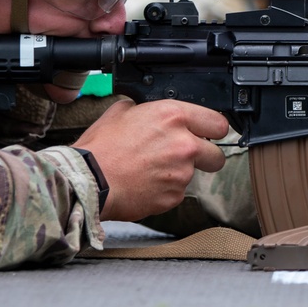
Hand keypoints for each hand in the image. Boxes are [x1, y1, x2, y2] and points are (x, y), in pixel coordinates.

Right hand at [74, 97, 228, 219]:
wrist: (89, 181)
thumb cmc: (101, 147)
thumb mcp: (121, 111)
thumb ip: (145, 109)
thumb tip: (148, 110)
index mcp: (174, 116)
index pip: (218, 123)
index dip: (213, 129)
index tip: (208, 134)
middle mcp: (184, 144)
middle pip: (217, 156)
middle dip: (206, 157)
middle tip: (186, 156)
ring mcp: (181, 174)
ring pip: (193, 175)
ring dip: (178, 173)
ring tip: (151, 170)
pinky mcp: (173, 197)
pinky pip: (177, 192)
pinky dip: (165, 190)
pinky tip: (145, 183)